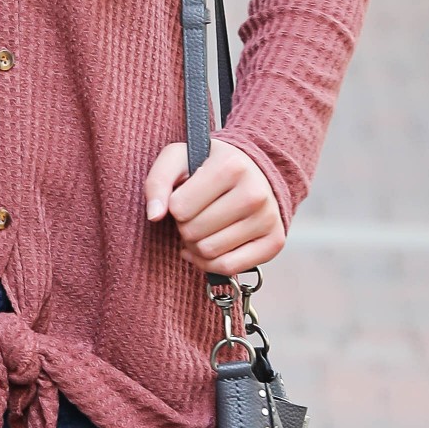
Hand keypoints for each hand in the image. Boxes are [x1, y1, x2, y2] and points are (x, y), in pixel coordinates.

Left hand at [145, 137, 286, 273]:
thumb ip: (157, 181)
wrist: (254, 171)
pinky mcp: (274, 242)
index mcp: (231, 167)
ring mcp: (268, 219)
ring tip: (202, 229)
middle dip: (184, 227)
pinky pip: (229, 268)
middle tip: (193, 215)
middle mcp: (255, 193)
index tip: (184, 197)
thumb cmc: (209, 166)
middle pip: (193, 232)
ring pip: (209, 252)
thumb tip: (154, 215)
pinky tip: (207, 250)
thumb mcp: (178, 160)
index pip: (179, 208)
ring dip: (195, 246)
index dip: (173, 207)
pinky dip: (210, 264)